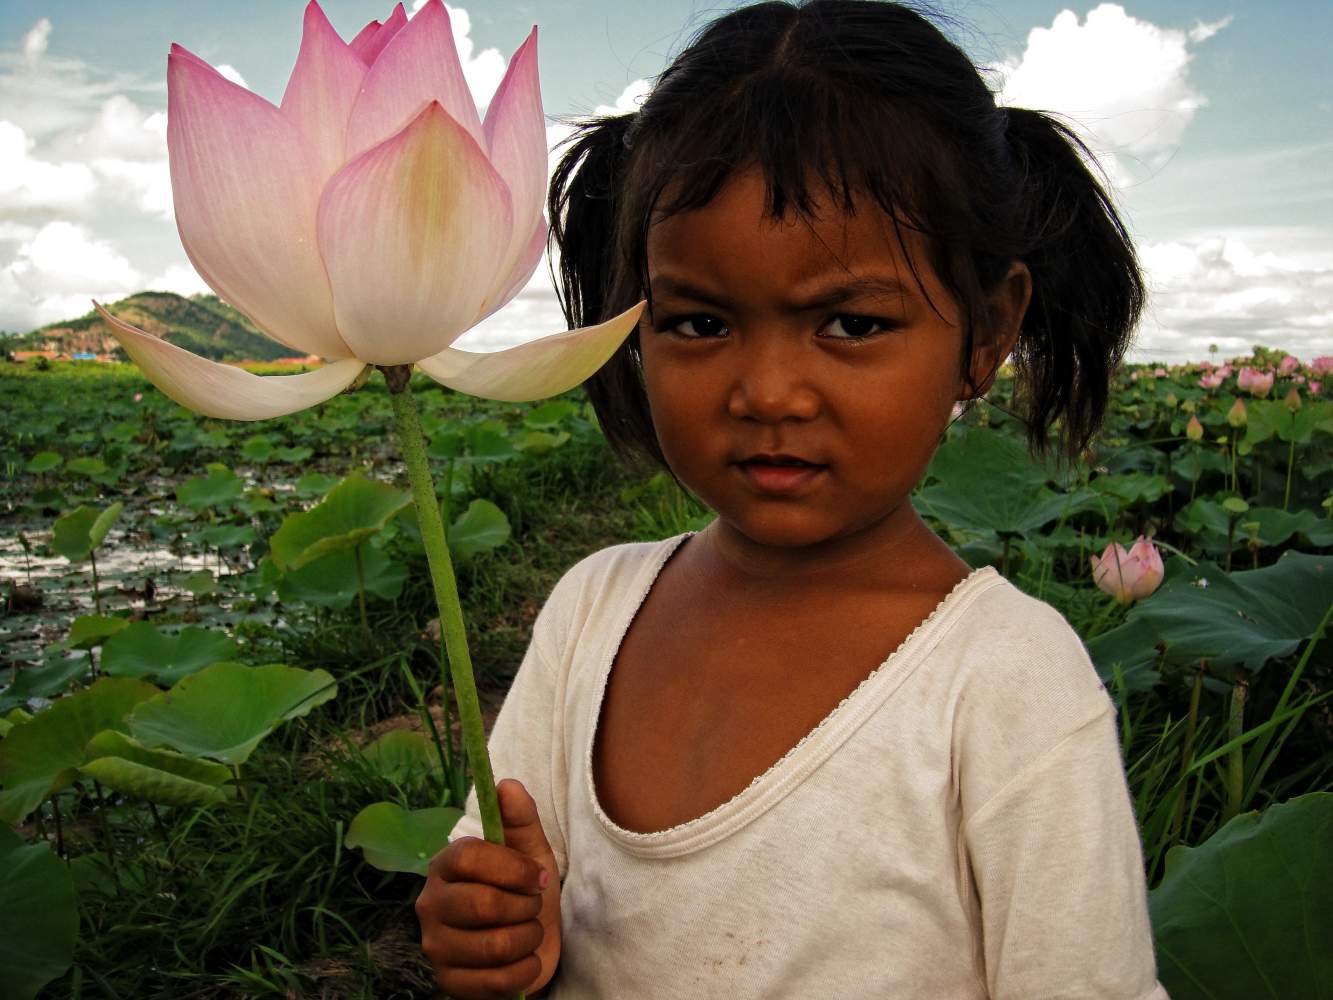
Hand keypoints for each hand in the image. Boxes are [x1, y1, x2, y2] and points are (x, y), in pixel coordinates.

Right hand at [417, 778, 562, 999]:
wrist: (528, 942)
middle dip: (525, 906)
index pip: (470, 856)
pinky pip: (497, 981)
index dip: (513, 867)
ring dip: (528, 939)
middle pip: (483, 903)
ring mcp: (435, 946)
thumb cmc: (523, 890)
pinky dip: (525, 971)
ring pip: (494, 945)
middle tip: (533, 906)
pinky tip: (524, 960)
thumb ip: (520, 818)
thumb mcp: (530, 851)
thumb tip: (506, 784)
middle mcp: (430, 904)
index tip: (540, 876)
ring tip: (529, 932)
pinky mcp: (448, 982)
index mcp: (445, 865)